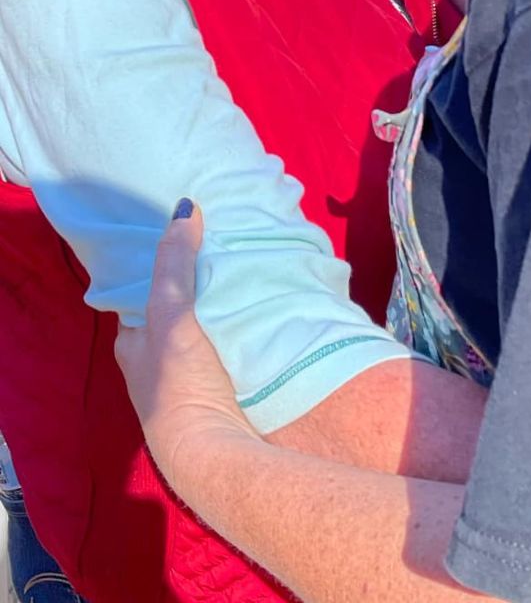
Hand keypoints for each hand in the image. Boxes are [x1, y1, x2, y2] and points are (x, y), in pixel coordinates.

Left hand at [114, 202, 260, 493]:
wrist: (212, 447)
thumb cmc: (178, 382)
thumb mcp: (170, 313)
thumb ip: (175, 263)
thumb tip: (185, 208)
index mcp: (134, 346)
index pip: (144, 297)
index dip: (163, 270)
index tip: (190, 241)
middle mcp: (157, 365)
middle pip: (179, 314)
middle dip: (202, 289)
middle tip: (232, 253)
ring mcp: (193, 381)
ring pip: (210, 333)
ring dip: (231, 312)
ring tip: (260, 277)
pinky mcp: (225, 393)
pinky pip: (236, 351)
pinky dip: (249, 333)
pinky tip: (271, 315)